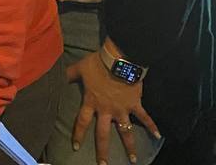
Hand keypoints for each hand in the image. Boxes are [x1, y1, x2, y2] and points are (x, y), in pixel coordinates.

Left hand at [67, 49, 160, 164]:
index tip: (76, 147)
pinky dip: (152, 126)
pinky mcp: (135, 105)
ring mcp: (122, 109)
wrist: (118, 61)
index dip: (78, 134)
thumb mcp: (79, 68)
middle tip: (103, 164)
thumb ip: (69, 74)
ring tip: (133, 160)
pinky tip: (158, 135)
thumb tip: (57, 76)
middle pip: (103, 134)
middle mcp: (106, 110)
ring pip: (125, 132)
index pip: (81, 122)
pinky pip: (145, 118)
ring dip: (130, 146)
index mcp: (91, 102)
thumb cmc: (97, 64)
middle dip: (102, 150)